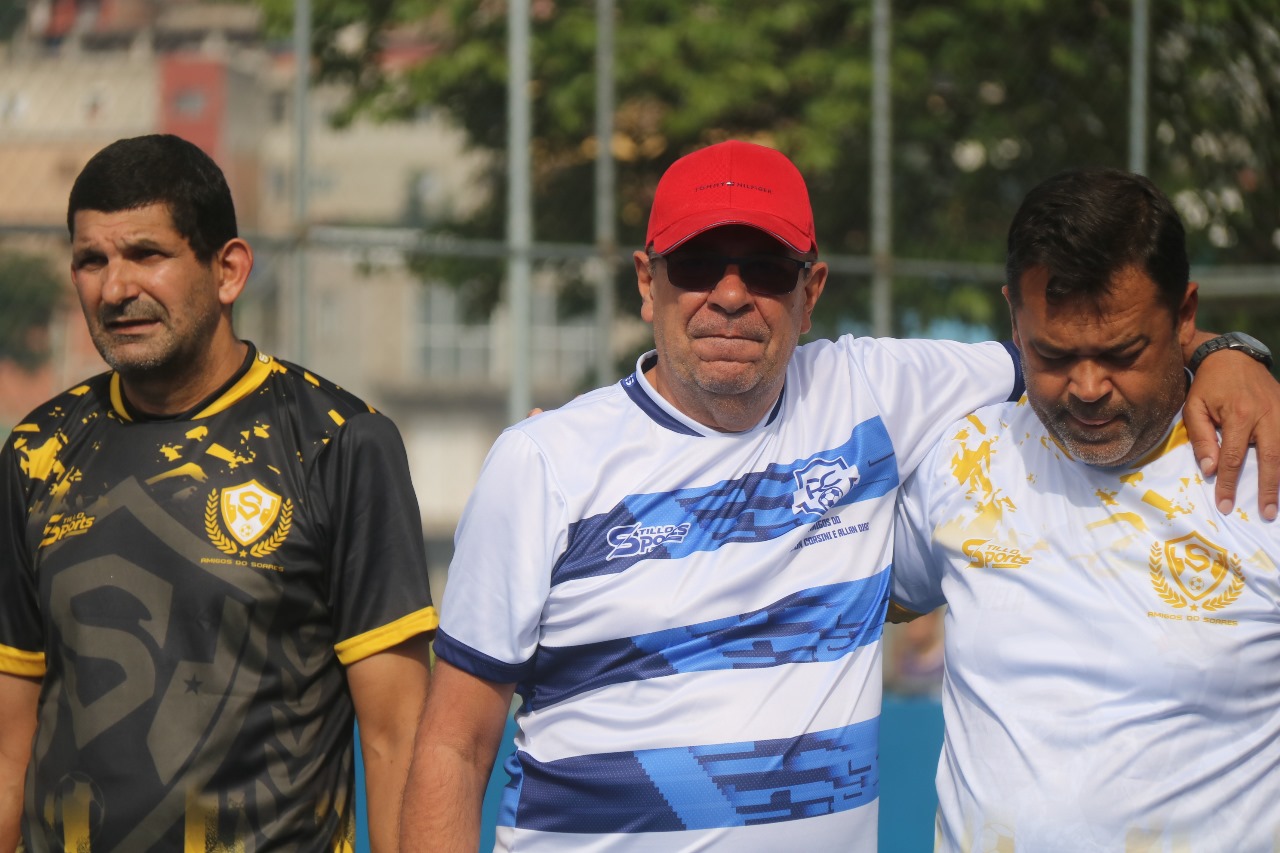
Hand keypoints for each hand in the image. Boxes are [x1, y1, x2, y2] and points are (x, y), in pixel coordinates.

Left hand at [1184, 350, 1279, 519]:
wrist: (1231, 357)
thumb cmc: (1208, 385)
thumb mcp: (1194, 408)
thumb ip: (1201, 439)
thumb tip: (1210, 469)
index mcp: (1238, 415)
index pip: (1233, 458)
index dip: (1229, 484)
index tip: (1225, 505)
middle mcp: (1266, 415)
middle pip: (1271, 459)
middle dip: (1268, 489)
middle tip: (1266, 514)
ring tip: (1279, 502)